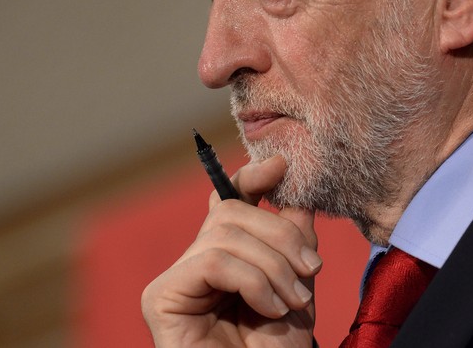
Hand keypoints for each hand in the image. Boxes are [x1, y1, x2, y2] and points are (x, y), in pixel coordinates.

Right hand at [141, 155, 321, 346]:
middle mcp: (192, 267)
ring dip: (272, 264)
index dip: (249, 179)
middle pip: (230, 211)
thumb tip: (296, 196)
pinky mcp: (162, 298)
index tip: (281, 166)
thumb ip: (292, 245)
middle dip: (279, 234)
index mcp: (223, 263)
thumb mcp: (296, 293)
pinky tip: (269, 307)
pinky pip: (212, 260)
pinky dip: (251, 279)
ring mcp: (174, 282)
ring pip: (224, 232)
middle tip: (310, 271)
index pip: (226, 203)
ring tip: (292, 301)